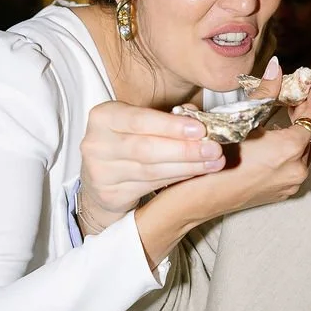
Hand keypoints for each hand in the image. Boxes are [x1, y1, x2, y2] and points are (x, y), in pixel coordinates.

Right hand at [79, 102, 226, 230]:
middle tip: (214, 149)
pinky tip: (195, 174)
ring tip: (213, 163)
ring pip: (151, 170)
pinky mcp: (109, 194)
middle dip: (184, 149)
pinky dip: (176, 179)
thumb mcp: (139, 122)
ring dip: (186, 167)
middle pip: (146, 149)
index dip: (171, 125)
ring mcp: (100, 172)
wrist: (100, 176)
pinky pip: (150, 186)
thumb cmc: (128, 140)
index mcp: (103, 117)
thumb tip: (198, 116)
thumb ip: (165, 118)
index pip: (139, 120)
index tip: (200, 129)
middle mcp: (95, 144)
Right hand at [148, 82, 310, 229]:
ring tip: (281, 114)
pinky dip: (290, 149)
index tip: (306, 85)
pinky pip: (296, 165)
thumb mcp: (241, 120)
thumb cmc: (215, 159)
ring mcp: (292, 183)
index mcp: (290, 149)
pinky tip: (273, 139)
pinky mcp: (284, 192)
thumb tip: (275, 68)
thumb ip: (265, 93)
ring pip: (304, 149)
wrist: (201, 197)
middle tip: (290, 95)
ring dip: (296, 130)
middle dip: (303, 112)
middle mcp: (297, 169)